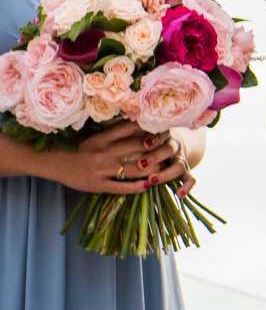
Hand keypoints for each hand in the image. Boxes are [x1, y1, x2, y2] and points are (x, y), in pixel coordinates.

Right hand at [45, 122, 183, 195]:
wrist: (50, 161)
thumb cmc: (74, 146)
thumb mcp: (93, 135)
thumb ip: (113, 131)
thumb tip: (137, 122)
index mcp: (102, 138)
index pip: (132, 129)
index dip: (150, 128)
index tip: (164, 127)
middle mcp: (103, 153)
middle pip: (139, 148)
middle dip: (158, 146)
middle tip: (171, 144)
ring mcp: (101, 170)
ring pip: (135, 169)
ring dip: (153, 167)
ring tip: (165, 165)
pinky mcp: (97, 185)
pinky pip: (122, 187)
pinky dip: (137, 187)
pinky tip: (148, 184)